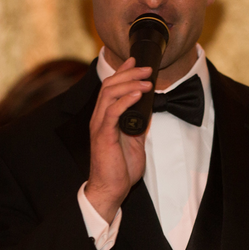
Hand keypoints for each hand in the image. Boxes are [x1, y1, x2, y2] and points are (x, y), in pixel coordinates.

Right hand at [84, 57, 152, 222]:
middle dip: (129, 73)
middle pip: (110, 85)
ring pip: (109, 93)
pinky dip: (125, 100)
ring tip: (146, 81)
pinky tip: (137, 95)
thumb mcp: (135, 140)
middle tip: (147, 69)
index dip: (122, 71)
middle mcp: (99, 117)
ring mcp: (100, 125)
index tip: (135, 60)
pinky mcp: (103, 135)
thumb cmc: (120, 168)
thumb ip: (138, 124)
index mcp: (106, 117)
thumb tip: (149, 108)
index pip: (111, 86)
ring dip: (129, 84)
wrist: (111, 189)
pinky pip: (112, 112)